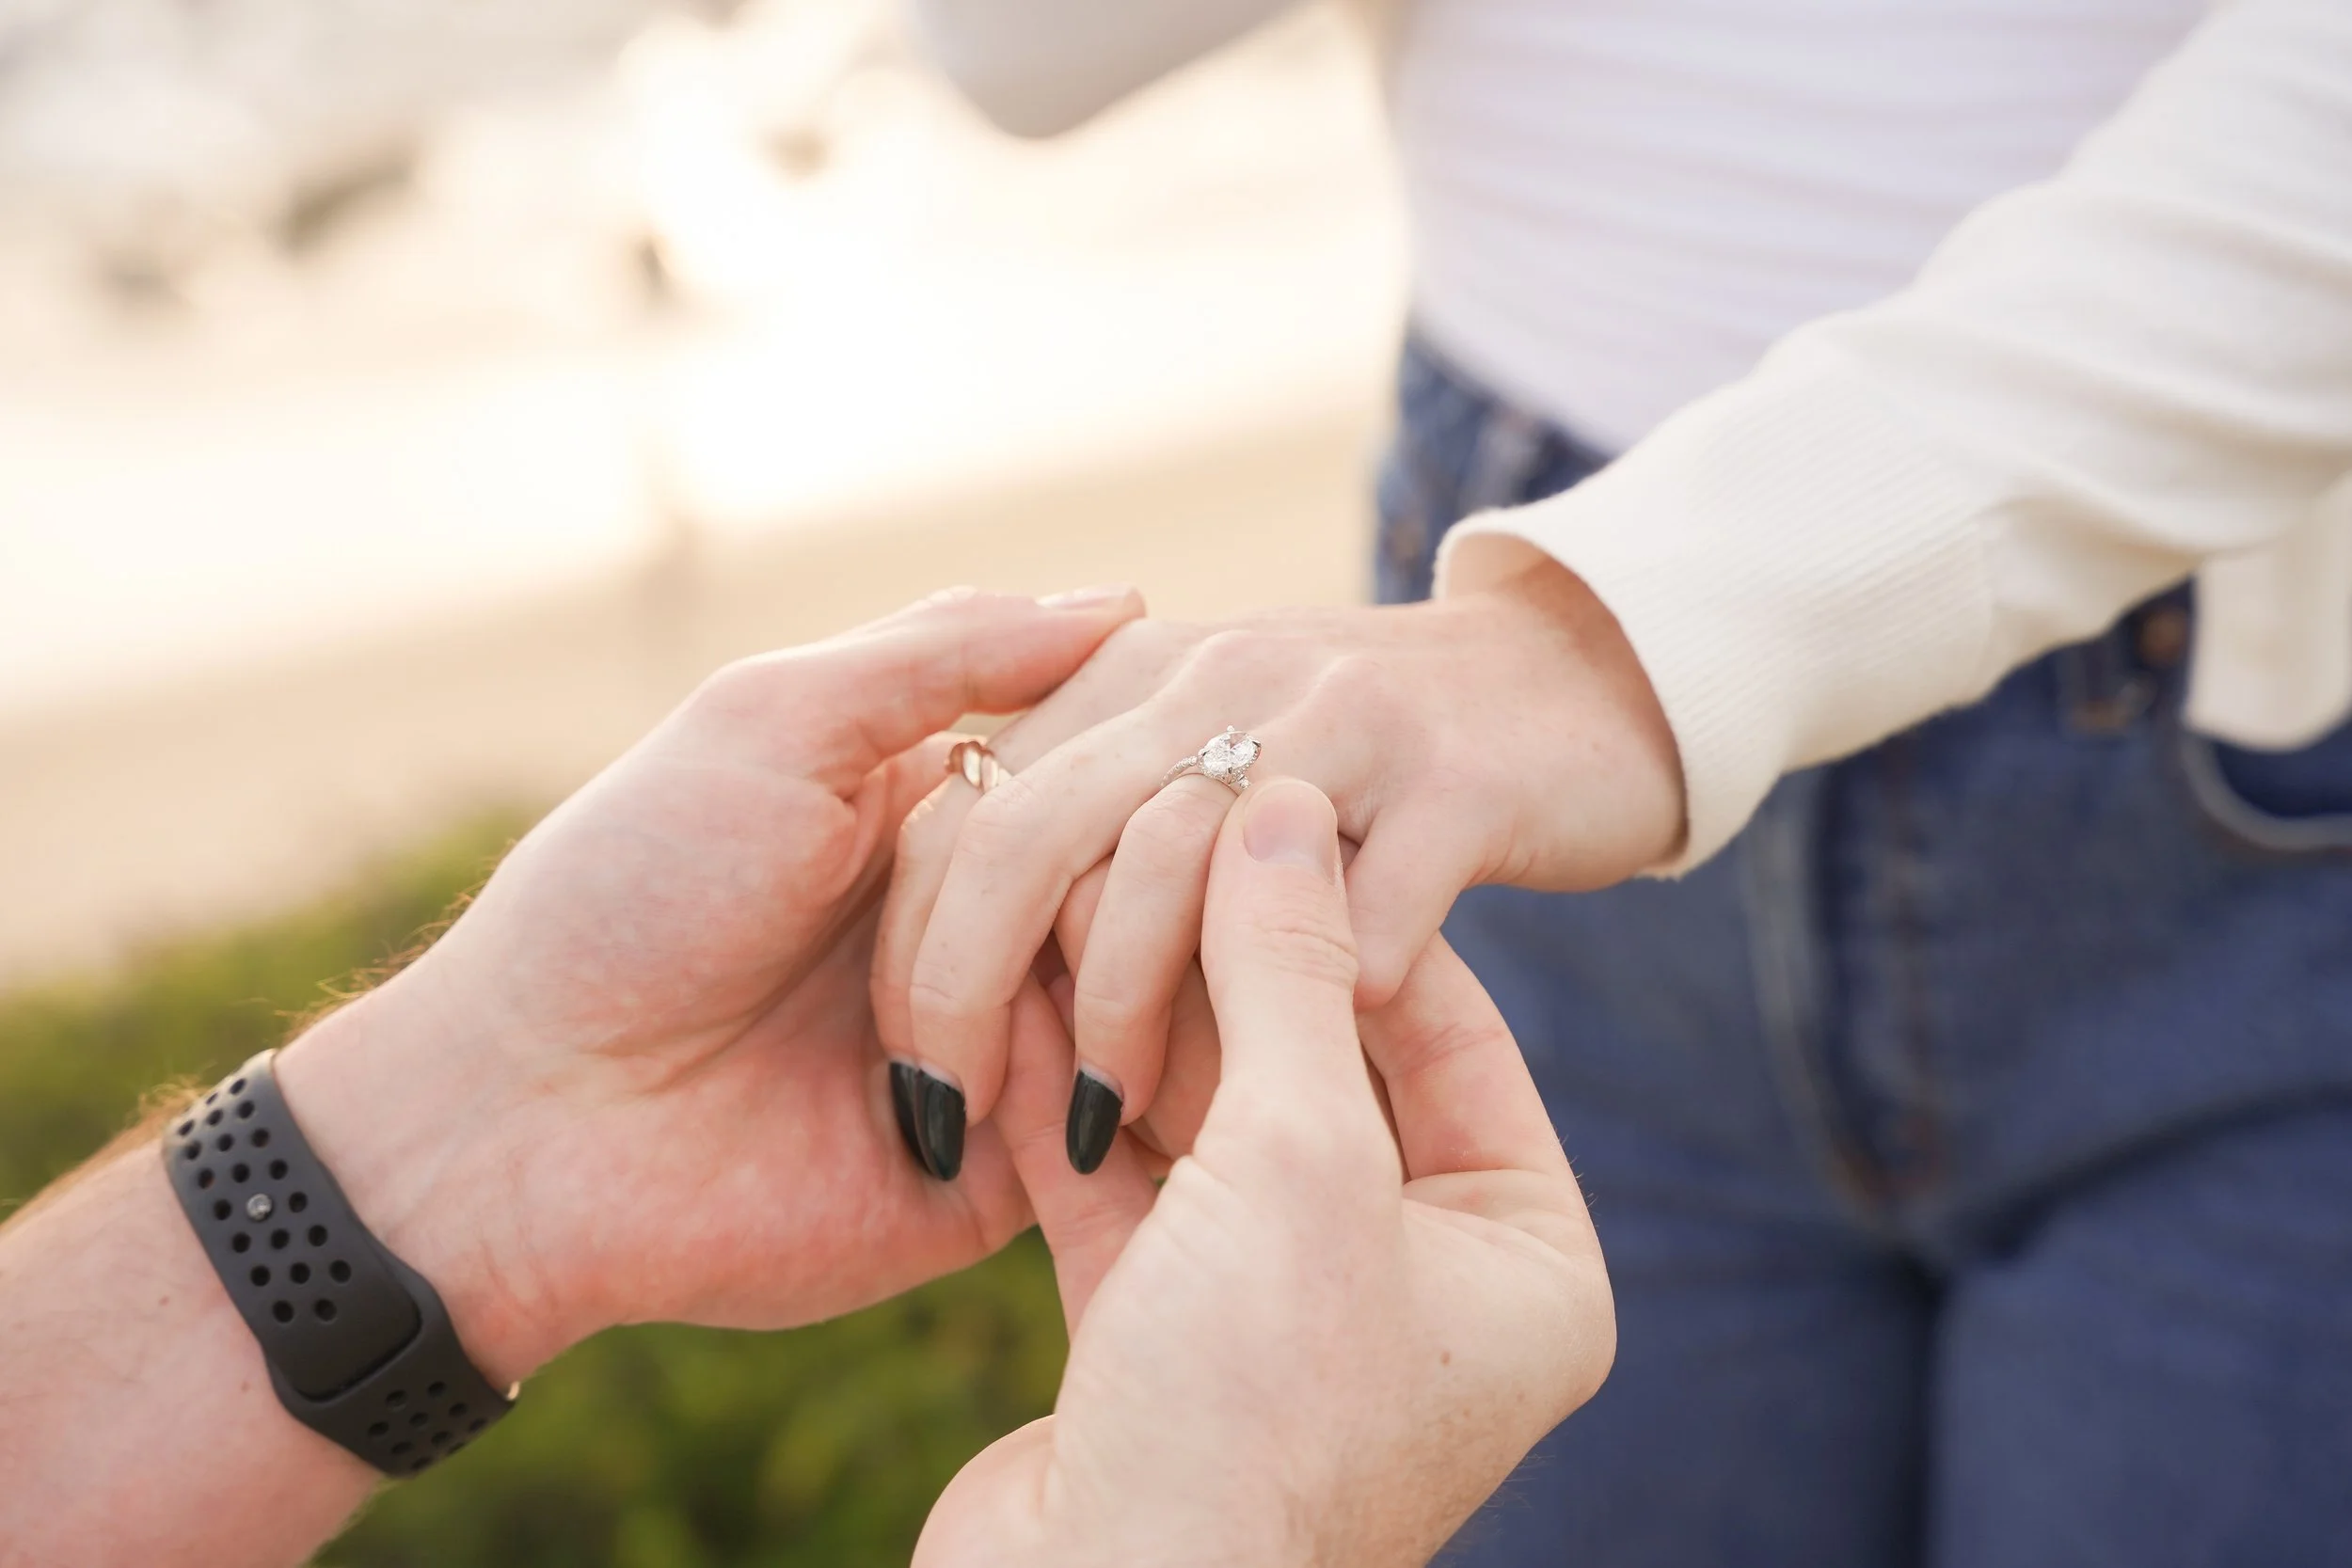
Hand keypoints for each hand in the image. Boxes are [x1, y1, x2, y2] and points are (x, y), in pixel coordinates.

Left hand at [272, 586, 1142, 1381]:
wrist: (528, 1124)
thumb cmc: (628, 901)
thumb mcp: (771, 724)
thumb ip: (943, 653)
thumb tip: (1129, 602)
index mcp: (941, 810)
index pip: (1108, 756)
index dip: (1123, 751)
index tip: (1112, 770)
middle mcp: (994, 921)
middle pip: (1138, 871)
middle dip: (1073, 887)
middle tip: (917, 937)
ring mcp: (1008, 1048)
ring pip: (1148, 990)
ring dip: (1071, 990)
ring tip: (947, 1033)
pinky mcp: (1006, 1178)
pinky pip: (1115, 1125)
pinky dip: (1079, 1095)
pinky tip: (1009, 1093)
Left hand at [873, 560, 1680, 1178]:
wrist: (1586, 673)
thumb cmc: (1366, 743)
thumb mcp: (1190, 728)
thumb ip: (1065, 781)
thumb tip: (947, 872)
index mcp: (1123, 674)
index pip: (970, 811)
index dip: (924, 953)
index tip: (924, 1084)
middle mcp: (1212, 679)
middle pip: (1045, 840)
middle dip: (985, 997)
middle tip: (974, 1121)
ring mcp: (1340, 722)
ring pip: (1188, 878)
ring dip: (1145, 1022)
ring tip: (1137, 1130)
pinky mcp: (1462, 780)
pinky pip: (1372, 916)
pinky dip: (1326, 1009)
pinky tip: (1313, 1091)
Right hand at [915, 780, 1616, 1566]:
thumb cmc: (1251, 1412)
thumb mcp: (1299, 1162)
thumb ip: (1292, 973)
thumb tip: (1283, 802)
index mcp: (1522, 1263)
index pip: (1451, 1031)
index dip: (1357, 912)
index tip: (1271, 809)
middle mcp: (1416, 1290)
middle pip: (1325, 1071)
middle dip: (1230, 964)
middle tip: (1158, 840)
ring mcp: (1283, 1320)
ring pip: (1211, 1125)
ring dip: (1137, 1021)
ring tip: (1072, 897)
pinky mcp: (1158, 1345)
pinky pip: (1123, 1188)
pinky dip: (1071, 1103)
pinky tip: (1019, 1002)